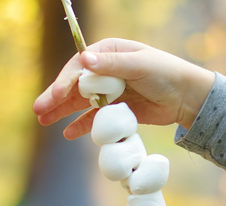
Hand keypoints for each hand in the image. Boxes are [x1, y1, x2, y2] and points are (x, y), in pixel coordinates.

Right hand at [33, 38, 215, 139]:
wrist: (186, 97)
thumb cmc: (165, 74)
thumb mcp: (138, 65)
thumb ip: (111, 64)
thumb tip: (83, 58)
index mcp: (108, 52)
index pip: (79, 66)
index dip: (65, 80)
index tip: (56, 94)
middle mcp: (104, 70)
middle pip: (74, 84)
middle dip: (55, 97)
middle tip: (39, 110)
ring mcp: (108, 91)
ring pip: (78, 102)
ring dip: (61, 111)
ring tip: (43, 121)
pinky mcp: (114, 110)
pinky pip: (92, 118)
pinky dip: (80, 125)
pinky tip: (67, 133)